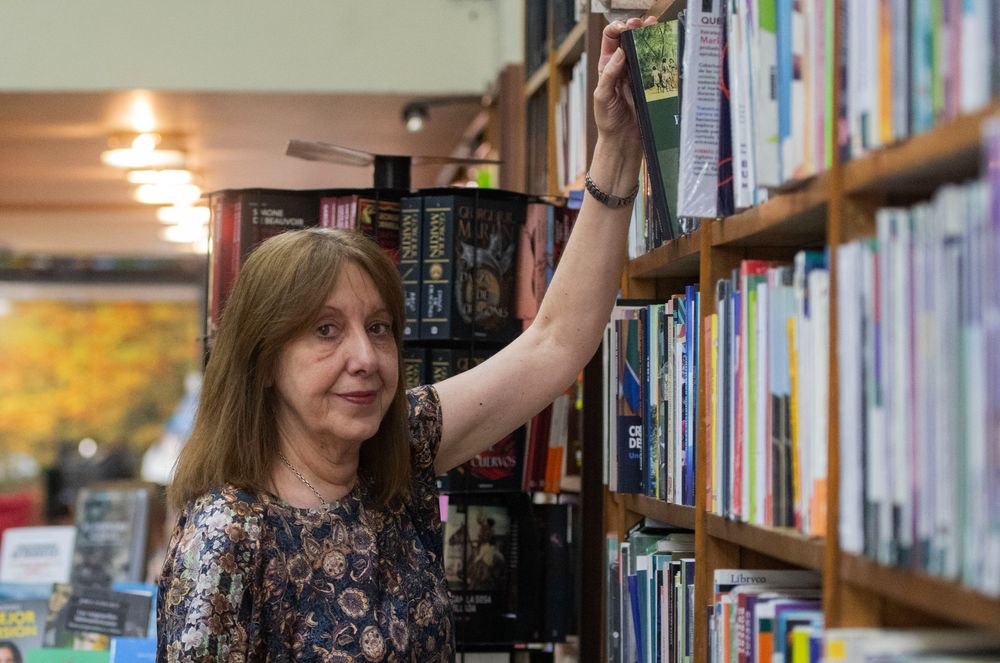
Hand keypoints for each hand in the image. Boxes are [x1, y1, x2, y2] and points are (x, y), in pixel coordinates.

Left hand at [594, 16, 656, 147]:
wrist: (623, 139)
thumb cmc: (608, 120)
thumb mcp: (602, 97)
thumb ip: (609, 75)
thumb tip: (619, 52)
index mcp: (607, 67)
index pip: (610, 39)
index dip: (617, 28)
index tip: (625, 28)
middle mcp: (622, 67)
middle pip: (629, 39)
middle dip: (635, 27)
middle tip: (642, 24)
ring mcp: (637, 74)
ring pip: (643, 49)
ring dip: (649, 36)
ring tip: (654, 27)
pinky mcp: (650, 82)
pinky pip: (655, 65)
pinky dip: (660, 54)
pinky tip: (664, 47)